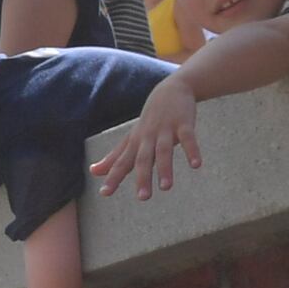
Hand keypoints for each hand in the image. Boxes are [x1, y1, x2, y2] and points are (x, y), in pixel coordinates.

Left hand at [96, 79, 202, 197]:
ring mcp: (166, 129)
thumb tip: (92, 172)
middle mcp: (148, 137)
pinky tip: (196, 165)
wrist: (171, 89)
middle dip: (142, 178)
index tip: (104, 193)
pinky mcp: (184, 123)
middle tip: (143, 198)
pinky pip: (188, 138)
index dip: (113, 177)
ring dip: (165, 168)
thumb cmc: (149, 120)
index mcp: (135, 143)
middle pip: (143, 159)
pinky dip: (192, 151)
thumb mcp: (131, 138)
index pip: (122, 162)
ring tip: (166, 188)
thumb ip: (114, 157)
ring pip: (164, 150)